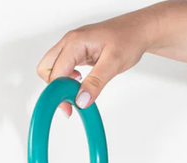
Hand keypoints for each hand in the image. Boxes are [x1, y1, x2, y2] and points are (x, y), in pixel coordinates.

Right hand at [36, 10, 158, 115]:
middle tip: (70, 100)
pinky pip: (63, 68)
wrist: (140, 30)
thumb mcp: (114, 63)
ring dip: (61, 84)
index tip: (69, 108)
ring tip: (77, 91)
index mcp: (75, 42)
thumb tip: (80, 100)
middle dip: (54, 87)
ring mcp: (72, 47)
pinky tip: (81, 83)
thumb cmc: (129, 39)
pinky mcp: (77, 52)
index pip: (55, 72)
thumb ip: (95, 83)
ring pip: (52, 69)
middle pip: (46, 69)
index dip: (59, 93)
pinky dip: (67, 79)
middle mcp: (70, 42)